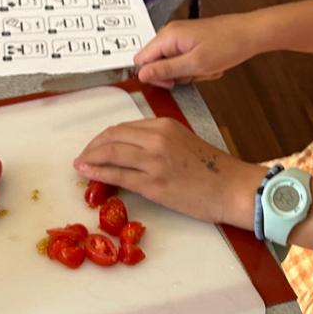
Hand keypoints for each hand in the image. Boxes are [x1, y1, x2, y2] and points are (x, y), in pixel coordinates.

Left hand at [73, 116, 258, 226]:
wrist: (232, 188)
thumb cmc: (212, 170)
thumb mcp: (183, 143)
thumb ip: (158, 141)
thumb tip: (132, 150)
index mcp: (164, 125)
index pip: (124, 127)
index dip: (104, 137)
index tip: (95, 146)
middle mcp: (157, 138)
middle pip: (112, 136)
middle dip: (92, 146)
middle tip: (83, 156)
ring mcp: (154, 160)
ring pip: (111, 153)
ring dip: (90, 158)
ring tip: (80, 165)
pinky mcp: (154, 183)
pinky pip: (118, 175)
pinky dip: (98, 173)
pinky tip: (88, 174)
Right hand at [134, 13, 259, 88]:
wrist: (250, 34)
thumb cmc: (228, 44)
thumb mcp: (195, 64)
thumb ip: (166, 70)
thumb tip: (142, 75)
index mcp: (167, 36)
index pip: (141, 60)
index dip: (153, 76)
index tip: (171, 82)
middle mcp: (171, 34)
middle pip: (156, 63)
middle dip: (174, 75)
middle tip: (192, 74)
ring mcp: (181, 38)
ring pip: (172, 65)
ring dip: (188, 73)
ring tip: (205, 68)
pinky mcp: (191, 42)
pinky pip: (184, 62)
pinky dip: (196, 68)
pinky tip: (210, 66)